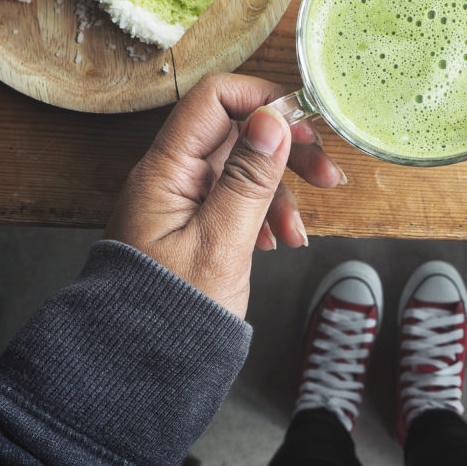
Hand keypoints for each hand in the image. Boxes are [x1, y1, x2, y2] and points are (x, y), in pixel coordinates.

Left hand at [104, 72, 345, 317]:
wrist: (140, 366)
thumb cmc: (171, 313)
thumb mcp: (221, 243)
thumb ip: (248, 179)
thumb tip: (271, 120)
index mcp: (167, 170)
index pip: (213, 99)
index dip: (261, 99)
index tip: (304, 122)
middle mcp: (172, 176)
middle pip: (235, 134)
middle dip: (284, 150)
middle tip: (326, 174)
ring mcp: (182, 200)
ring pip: (241, 170)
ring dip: (280, 192)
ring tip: (298, 232)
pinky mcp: (193, 223)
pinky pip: (235, 200)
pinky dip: (263, 215)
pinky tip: (276, 242)